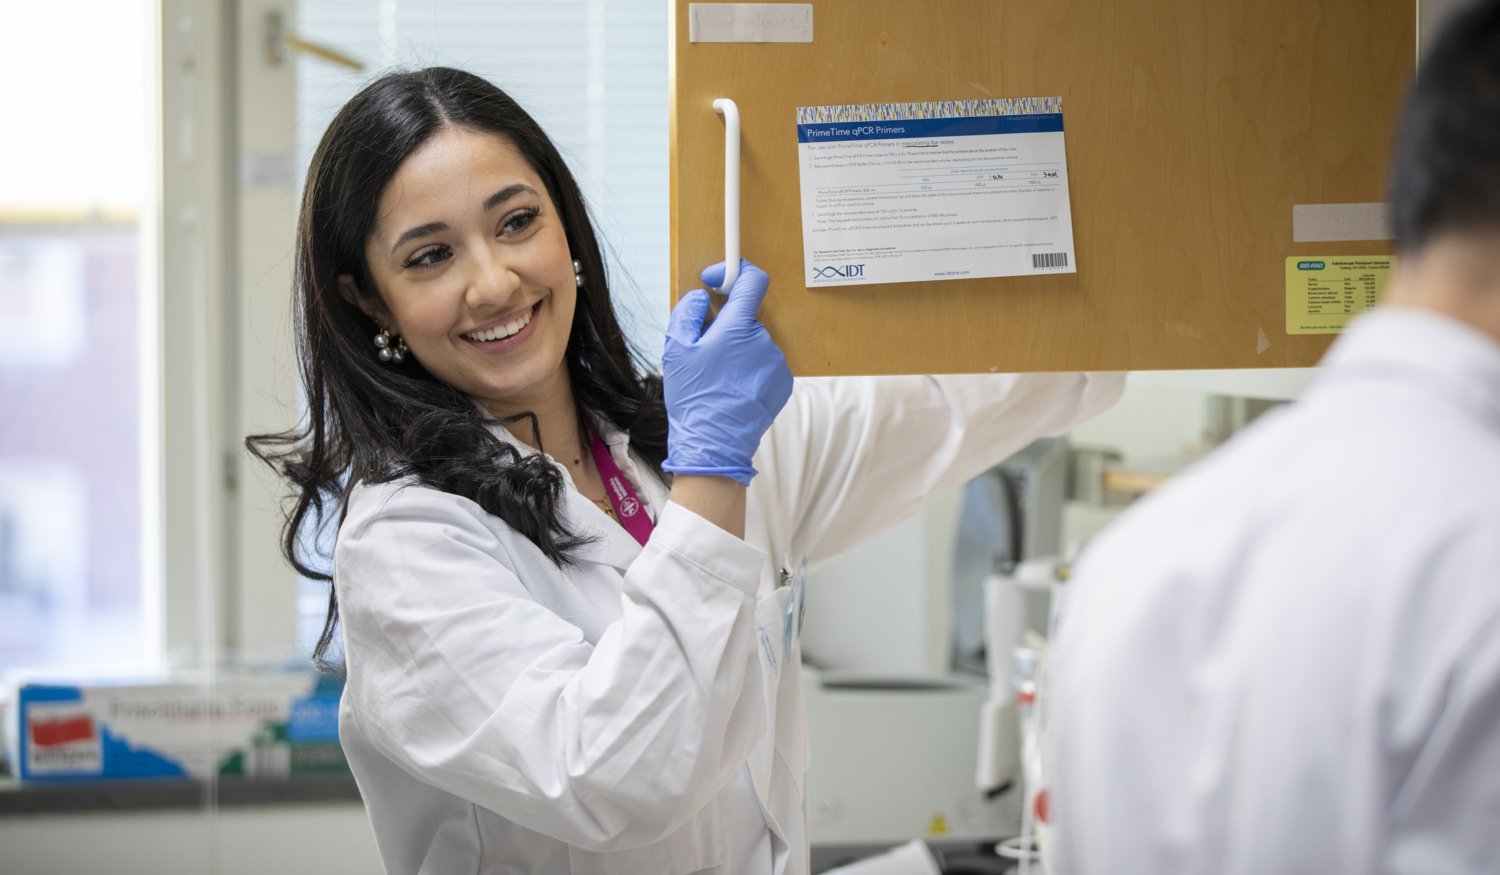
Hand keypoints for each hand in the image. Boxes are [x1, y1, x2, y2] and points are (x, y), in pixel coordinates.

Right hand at [662, 260, 792, 484]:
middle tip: (705, 351)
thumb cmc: (694, 397)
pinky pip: (764, 365)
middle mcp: (764, 342)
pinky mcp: (783, 384)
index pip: (753, 281)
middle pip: (746, 319)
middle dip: (726, 327)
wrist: (714, 444)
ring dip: (738, 352)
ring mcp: (777, 364)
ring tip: (718, 378)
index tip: (718, 280)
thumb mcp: (675, 349)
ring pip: (754, 344)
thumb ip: (688, 312)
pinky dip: (750, 370)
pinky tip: (733, 389)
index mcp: (739, 329)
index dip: (735, 272)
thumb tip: (702, 298)